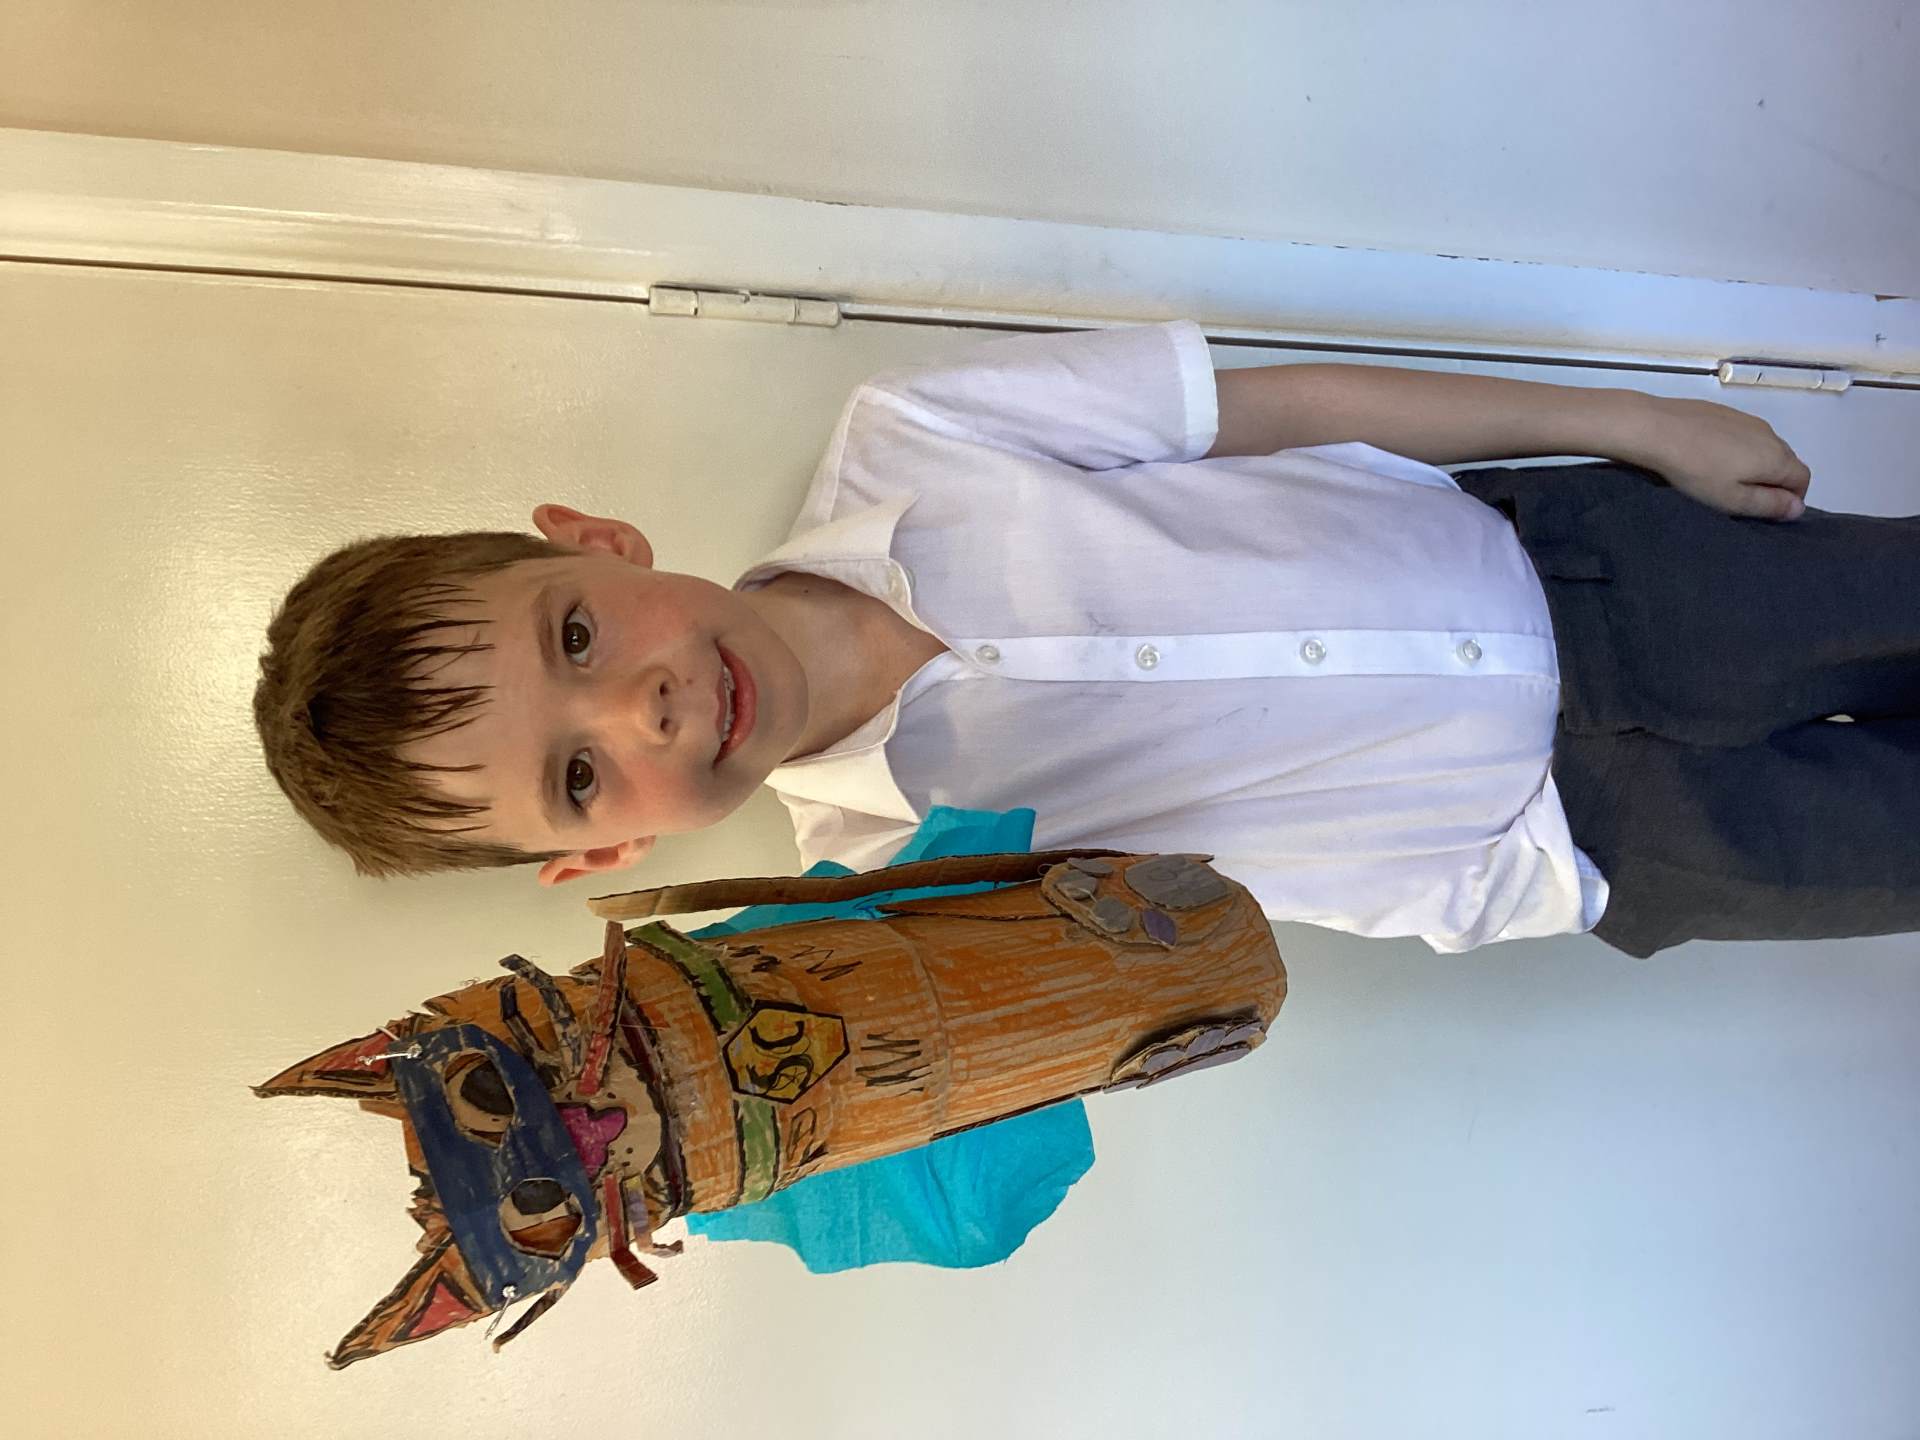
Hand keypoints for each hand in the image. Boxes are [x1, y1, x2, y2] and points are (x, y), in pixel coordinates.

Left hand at [1632, 395, 1811, 520]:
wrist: (1656, 428)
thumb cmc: (1696, 471)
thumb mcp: (1732, 499)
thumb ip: (1768, 504)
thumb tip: (1798, 508)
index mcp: (1778, 456)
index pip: (1803, 479)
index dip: (1792, 498)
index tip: (1768, 511)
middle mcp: (1770, 433)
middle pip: (1786, 461)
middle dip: (1774, 481)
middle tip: (1743, 498)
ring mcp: (1747, 418)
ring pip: (1763, 446)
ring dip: (1754, 464)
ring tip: (1724, 478)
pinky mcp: (1724, 411)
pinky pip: (1742, 434)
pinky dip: (1736, 448)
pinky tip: (1709, 456)